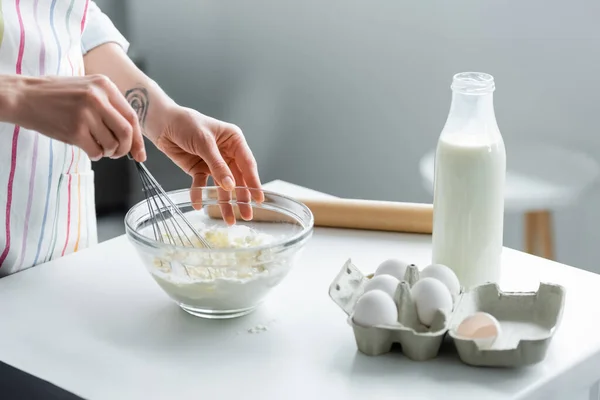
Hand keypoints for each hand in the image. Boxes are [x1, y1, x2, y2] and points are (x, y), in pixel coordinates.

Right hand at [14, 74, 145, 161]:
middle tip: (118, 153)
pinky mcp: (74, 130)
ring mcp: (86, 114)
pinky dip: (96, 155)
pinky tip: (88, 149)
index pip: (132, 116)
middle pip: (126, 132)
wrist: (24, 96)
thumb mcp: (88, 89)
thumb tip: (131, 134)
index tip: (140, 153)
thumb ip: (110, 106)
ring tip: (98, 147)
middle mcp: (98, 98)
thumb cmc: (57, 95)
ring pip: (111, 144)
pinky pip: (96, 151)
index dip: (138, 138)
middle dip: (125, 148)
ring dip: (108, 152)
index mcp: (105, 86)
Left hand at [152, 106, 262, 223]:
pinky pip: (202, 185)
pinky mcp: (199, 170)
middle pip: (237, 179)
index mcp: (234, 141)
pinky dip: (200, 194)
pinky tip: (199, 205)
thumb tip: (230, 186)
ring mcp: (214, 163)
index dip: (254, 182)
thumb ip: (217, 165)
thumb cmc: (187, 123)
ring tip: (229, 220)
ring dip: (224, 202)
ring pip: (222, 186)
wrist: (162, 123)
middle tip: (247, 215)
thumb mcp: (204, 142)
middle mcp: (227, 153)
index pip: (247, 164)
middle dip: (241, 197)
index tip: (259, 199)